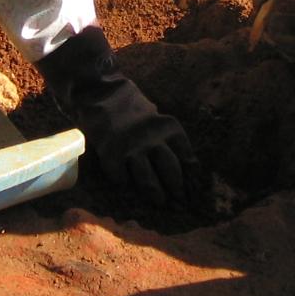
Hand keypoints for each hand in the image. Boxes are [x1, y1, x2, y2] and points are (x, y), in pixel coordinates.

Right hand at [38, 28, 196, 205]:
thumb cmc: (133, 108)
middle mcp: (154, 139)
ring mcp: (132, 148)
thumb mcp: (157, 119)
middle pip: (171, 171)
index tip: (193, 188)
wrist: (101, 92)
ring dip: (155, 194)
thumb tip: (185, 166)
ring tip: (160, 203)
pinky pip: (121, 177)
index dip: (191, 175)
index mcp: (169, 128)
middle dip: (176, 188)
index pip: (187, 157)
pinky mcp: (112, 154)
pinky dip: (123, 182)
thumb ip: (168, 139)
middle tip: (179, 201)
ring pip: (148, 179)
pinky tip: (125, 185)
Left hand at [254, 0, 294, 72]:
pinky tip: (289, 53)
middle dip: (273, 36)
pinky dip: (294, 58)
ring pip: (294, 56)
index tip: (267, 17)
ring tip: (273, 41)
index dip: (274, 21)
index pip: (287, 25)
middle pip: (286, 43)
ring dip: (281, 48)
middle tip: (264, 31)